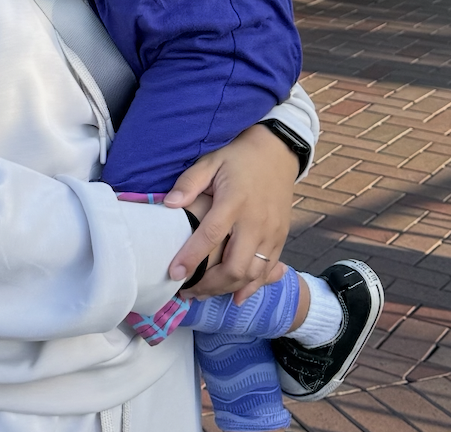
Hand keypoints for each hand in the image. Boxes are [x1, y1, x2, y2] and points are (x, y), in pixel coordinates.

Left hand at [165, 122, 295, 300]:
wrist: (277, 153)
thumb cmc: (237, 158)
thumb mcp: (210, 161)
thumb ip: (189, 183)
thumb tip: (168, 205)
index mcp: (234, 202)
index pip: (210, 235)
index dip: (192, 257)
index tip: (174, 273)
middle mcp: (256, 222)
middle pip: (235, 266)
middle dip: (209, 284)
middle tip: (187, 291)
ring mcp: (272, 233)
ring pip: (252, 274)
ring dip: (228, 289)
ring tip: (204, 294)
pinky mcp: (281, 238)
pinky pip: (269, 271)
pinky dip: (252, 287)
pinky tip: (235, 297)